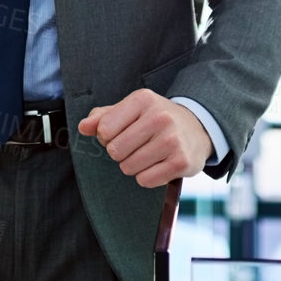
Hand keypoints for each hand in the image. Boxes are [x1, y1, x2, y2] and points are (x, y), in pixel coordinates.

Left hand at [77, 89, 211, 186]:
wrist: (197, 128)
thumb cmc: (155, 119)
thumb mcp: (130, 110)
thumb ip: (102, 117)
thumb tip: (83, 127)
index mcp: (143, 100)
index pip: (104, 129)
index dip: (106, 136)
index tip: (120, 133)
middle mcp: (160, 117)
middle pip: (115, 150)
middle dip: (119, 153)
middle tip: (135, 145)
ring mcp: (172, 140)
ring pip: (128, 167)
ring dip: (133, 166)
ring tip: (148, 154)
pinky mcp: (181, 162)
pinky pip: (145, 180)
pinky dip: (147, 177)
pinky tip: (158, 165)